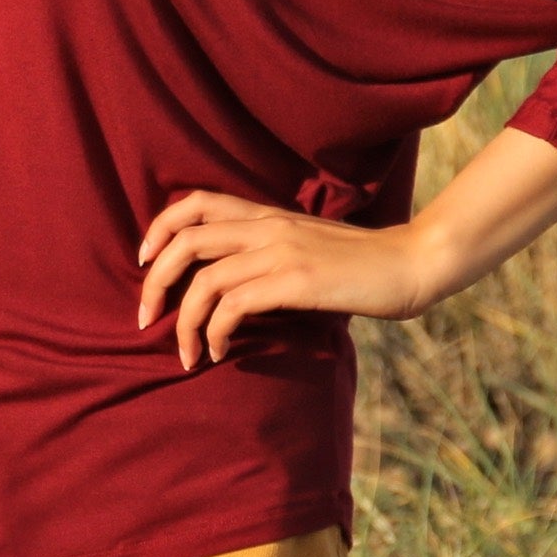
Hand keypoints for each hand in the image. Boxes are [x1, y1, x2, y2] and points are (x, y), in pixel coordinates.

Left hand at [136, 190, 428, 370]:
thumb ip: (269, 253)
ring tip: (184, 354)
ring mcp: (281, 250)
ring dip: (183, 321)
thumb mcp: (307, 247)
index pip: (194, 202)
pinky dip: (215, 331)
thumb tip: (229, 287)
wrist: (411, 263)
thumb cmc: (361, 265)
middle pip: (185, 239)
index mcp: (266, 213)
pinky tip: (218, 350)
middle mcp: (267, 225)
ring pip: (204, 279)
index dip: (158, 228)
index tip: (144, 263)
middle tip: (145, 318)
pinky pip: (234, 304)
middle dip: (154, 281)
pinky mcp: (296, 280)